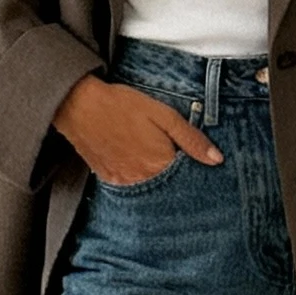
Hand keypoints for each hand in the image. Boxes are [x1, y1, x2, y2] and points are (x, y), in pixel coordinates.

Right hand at [53, 74, 222, 184]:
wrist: (79, 105)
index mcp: (160, 165)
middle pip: (168, 187)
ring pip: (149, 189)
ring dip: (155, 179)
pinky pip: (130, 186)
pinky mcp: (109, 179)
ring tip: (149, 155)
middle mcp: (143, 180)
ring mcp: (124, 182)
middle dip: (174, 177)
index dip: (192, 170)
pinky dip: (136, 177)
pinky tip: (134, 159)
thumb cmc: (122, 105)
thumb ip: (190, 139)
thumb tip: (216, 159)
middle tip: (167, 155)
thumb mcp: (163, 115)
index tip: (192, 162)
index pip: (187, 179)